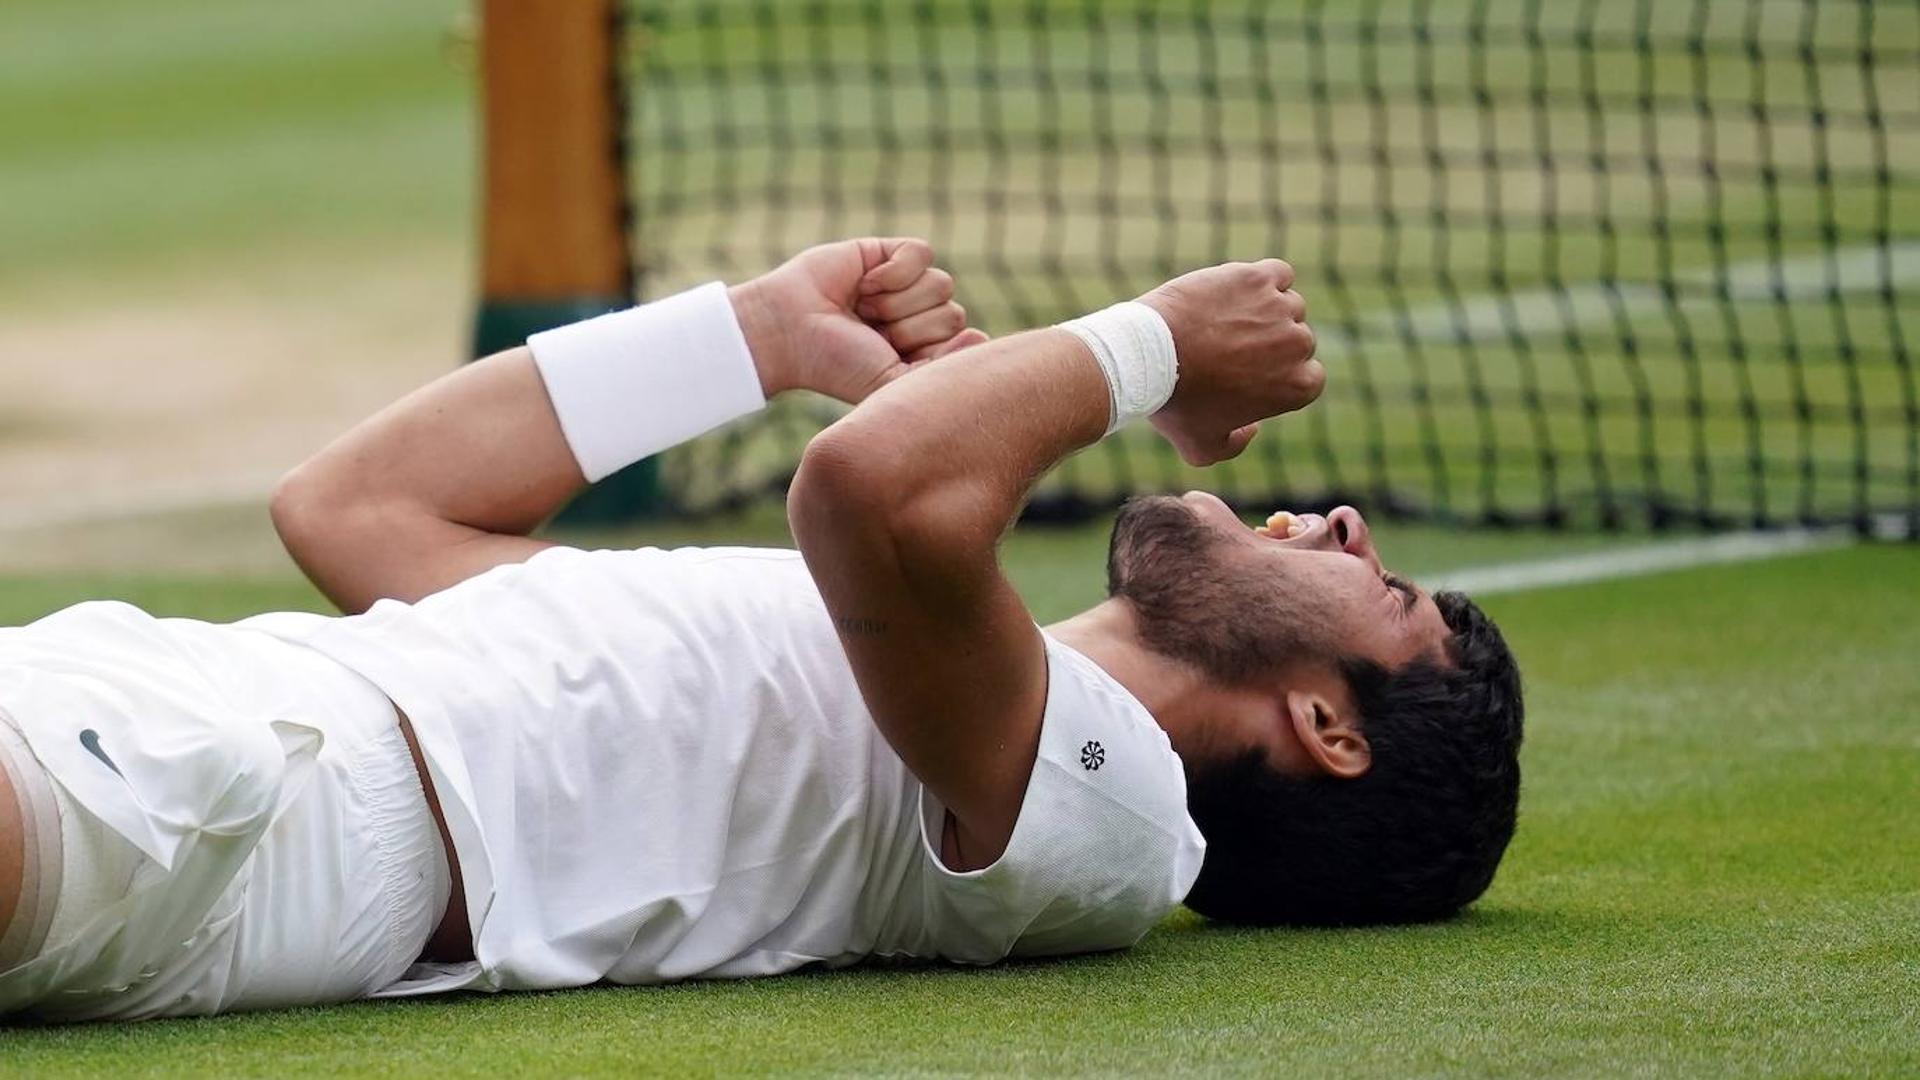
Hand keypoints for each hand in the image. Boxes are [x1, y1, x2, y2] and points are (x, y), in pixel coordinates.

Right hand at [730, 238, 989, 404]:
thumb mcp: (892, 382)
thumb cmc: (837, 366)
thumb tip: (982, 336)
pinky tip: (865, 283)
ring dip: (897, 301)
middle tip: (869, 334)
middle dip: (908, 328)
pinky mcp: (890, 253)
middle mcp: (919, 319)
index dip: (930, 352)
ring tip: (863, 310)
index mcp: (924, 353)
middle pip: (953, 315)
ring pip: (941, 284)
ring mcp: (906, 285)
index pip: (964, 344)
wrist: (789, 333)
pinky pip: (922, 253)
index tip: (889, 360)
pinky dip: (895, 271)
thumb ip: (941, 370)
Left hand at [1137, 259, 1320, 465]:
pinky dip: (1266, 280)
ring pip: (1288, 305)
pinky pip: (1278, 274)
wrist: (1149, 355)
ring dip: (1268, 310)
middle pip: (1300, 339)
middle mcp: (1298, 344)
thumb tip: (1252, 427)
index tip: (1256, 375)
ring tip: (1228, 320)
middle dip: (1272, 344)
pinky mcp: (1256, 277)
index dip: (1284, 376)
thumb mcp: (1201, 447)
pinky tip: (1239, 291)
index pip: (1311, 377)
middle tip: (1232, 347)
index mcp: (1298, 386)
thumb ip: (1234, 446)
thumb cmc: (1175, 404)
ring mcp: (1279, 307)